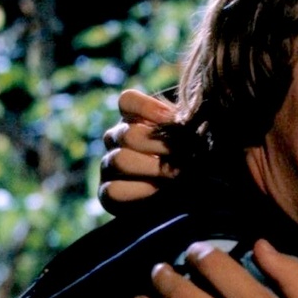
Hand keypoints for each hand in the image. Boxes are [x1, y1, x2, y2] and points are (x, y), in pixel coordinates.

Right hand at [98, 88, 177, 210]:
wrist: (183, 195)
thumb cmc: (188, 158)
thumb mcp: (189, 138)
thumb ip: (185, 127)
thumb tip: (187, 123)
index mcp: (133, 119)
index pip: (128, 101)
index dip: (149, 108)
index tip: (175, 120)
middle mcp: (116, 139)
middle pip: (128, 135)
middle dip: (161, 146)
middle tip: (186, 156)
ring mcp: (108, 166)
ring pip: (120, 160)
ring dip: (153, 168)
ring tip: (177, 175)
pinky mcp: (107, 194)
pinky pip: (113, 190)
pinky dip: (139, 191)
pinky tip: (158, 191)